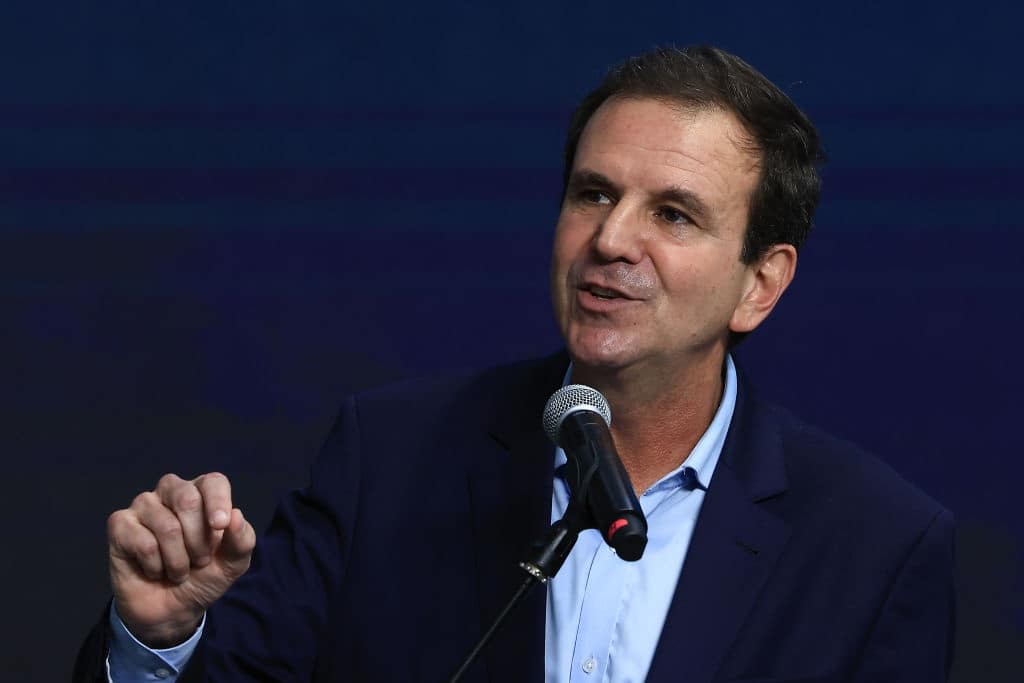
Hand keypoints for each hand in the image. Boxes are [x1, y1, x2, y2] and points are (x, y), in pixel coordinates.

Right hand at [107, 472, 255, 646]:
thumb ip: (242, 540)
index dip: (218, 502)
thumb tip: (236, 515)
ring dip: (178, 561)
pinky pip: (143, 543)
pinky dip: (155, 566)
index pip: (213, 482)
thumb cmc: (204, 577)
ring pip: (167, 526)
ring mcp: (144, 506)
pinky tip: (154, 570)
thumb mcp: (233, 564)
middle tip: (200, 561)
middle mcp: (171, 492)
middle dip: (199, 540)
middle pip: (188, 499)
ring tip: (178, 570)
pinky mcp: (120, 524)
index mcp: (202, 493)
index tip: (220, 526)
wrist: (172, 610)